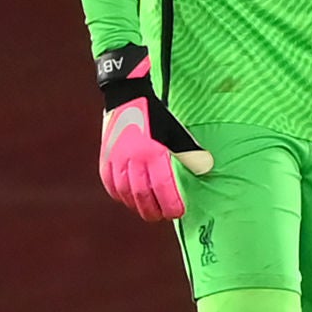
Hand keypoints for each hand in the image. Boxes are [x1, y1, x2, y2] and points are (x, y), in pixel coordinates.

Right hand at [95, 44, 212, 221]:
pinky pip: (110, 183)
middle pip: (143, 195)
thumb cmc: (157, 115)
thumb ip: (191, 152)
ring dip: (137, 205)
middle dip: (154, 210)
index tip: (179, 212)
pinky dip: (119, 194)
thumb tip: (207, 169)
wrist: (126, 95)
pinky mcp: (105, 157)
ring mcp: (116, 159)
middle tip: (163, 216)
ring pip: (125, 192)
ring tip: (148, 211)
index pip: (163, 188)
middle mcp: (133, 159)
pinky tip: (127, 199)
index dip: (171, 204)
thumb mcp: (177, 132)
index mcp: (153, 153)